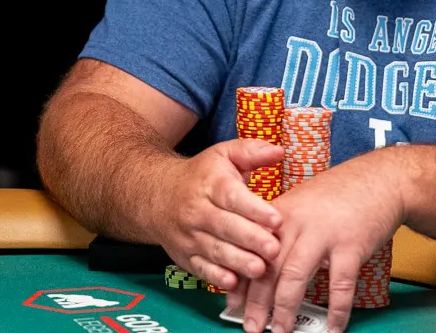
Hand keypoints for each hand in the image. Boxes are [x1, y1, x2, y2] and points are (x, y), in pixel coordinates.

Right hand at [153, 138, 285, 290]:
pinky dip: (215, 277)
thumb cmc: (201, 175)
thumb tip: (279, 151)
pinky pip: (200, 268)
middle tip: (274, 249)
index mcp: (210, 184)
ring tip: (260, 270)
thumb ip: (252, 151)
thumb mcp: (224, 154)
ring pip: (214, 250)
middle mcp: (197, 211)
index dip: (254, 208)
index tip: (277, 219)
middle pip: (224, 226)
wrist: (156, 194)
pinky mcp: (185, 256)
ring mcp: (189, 236)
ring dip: (238, 262)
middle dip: (250, 239)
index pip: (231, 196)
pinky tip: (232, 283)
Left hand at [234, 149, 405, 332]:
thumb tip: (264, 265)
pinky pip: (340, 284)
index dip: (240, 280)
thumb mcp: (302, 205)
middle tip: (251, 327)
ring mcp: (324, 233)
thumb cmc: (340, 196)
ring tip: (282, 331)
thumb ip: (283, 232)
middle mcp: (297, 222)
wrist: (380, 178)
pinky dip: (336, 310)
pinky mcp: (351, 244)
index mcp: (281, 214)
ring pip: (295, 276)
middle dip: (257, 303)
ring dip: (286, 309)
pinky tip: (334, 327)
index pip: (252, 251)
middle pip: (269, 266)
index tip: (232, 304)